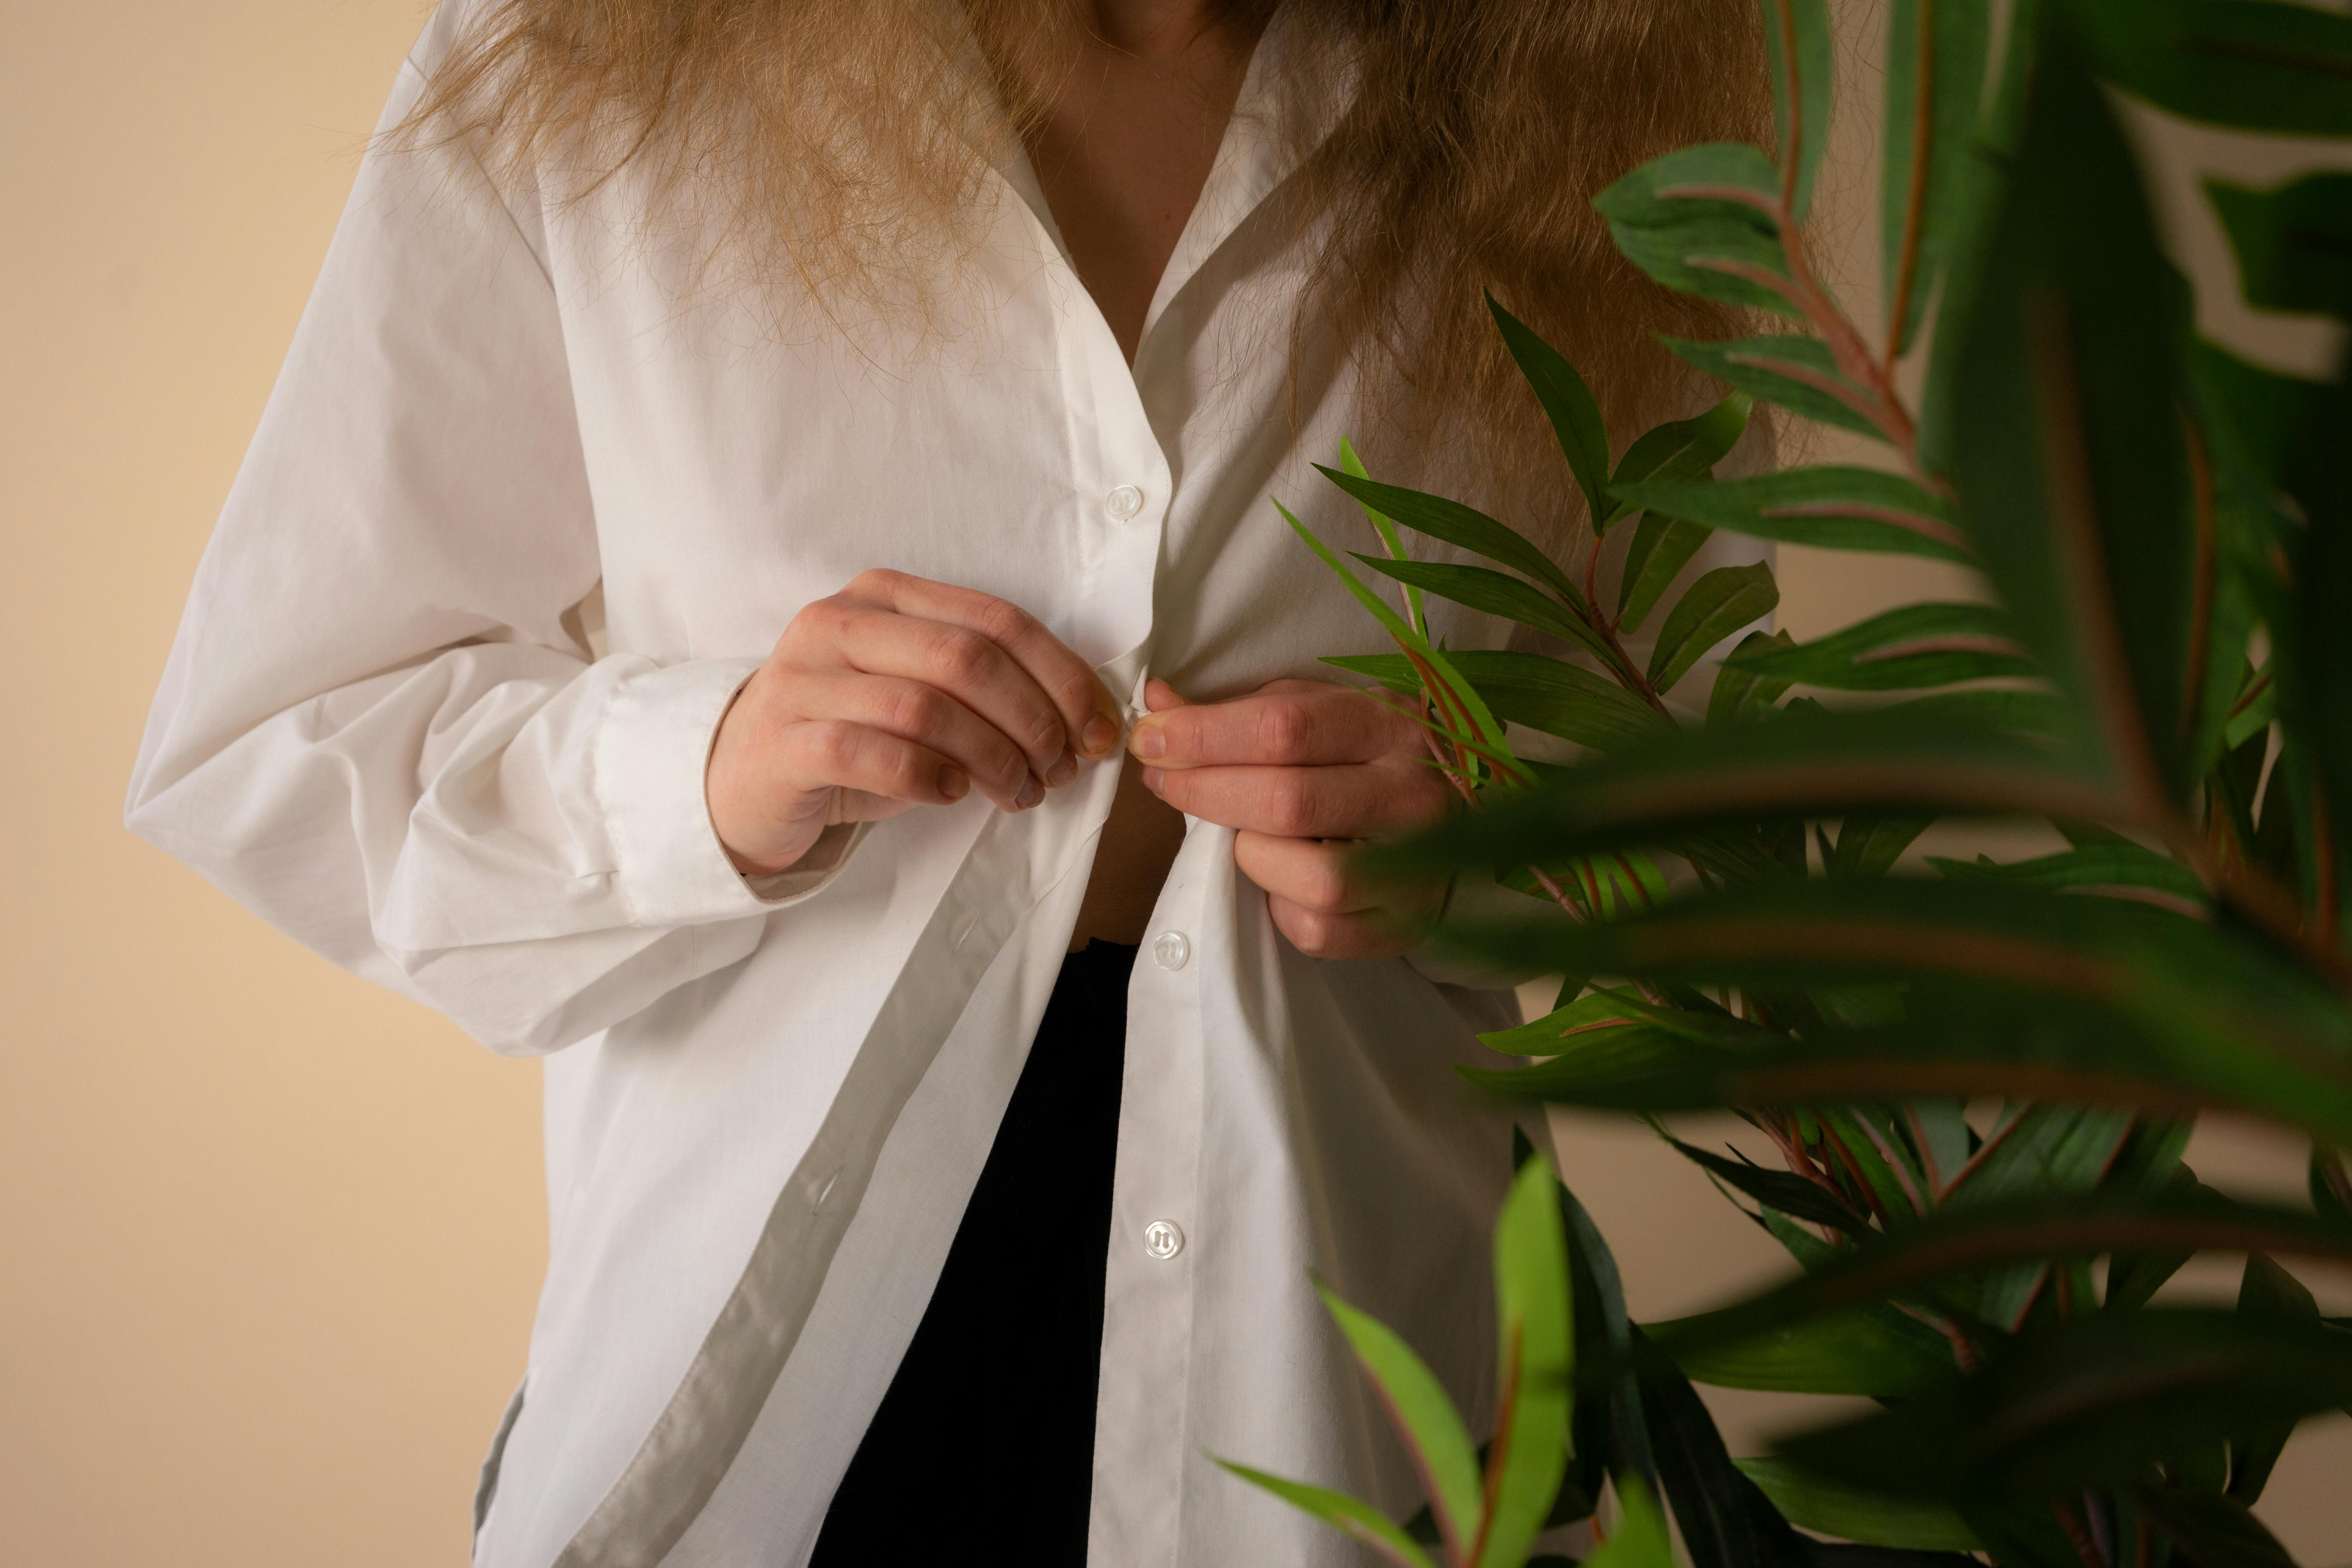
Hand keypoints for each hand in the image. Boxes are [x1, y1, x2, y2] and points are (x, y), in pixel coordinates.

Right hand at [708, 570, 1122, 875]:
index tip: (1101, 730)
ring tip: (1018, 792)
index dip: (1063, 675)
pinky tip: (952, 796)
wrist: (739, 780)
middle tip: (1062, 769)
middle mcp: (839, 622)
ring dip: (993, 759)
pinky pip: (875, 754)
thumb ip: (988, 689)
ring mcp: (804, 678)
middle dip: (1035, 719)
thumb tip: (1089, 718)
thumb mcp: (921, 695)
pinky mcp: (786, 740)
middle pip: (968, 659)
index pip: (997, 619)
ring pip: (926, 708)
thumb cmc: (851, 736)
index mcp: (885, 595)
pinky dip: (929, 779)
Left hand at [1127, 678, 1452, 958]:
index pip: (1286, 727)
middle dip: (1204, 792)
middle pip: (1288, 801)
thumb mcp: (1316, 712)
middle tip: (1163, 780)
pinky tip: (1279, 878)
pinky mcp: (1403, 925)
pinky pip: (1318, 930)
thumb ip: (1240, 711)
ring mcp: (1416, 867)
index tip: (1150, 737)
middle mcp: (1412, 795)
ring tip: (1241, 835)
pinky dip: (1279, 906)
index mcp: (1390, 727)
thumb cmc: (1364, 757)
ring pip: (1312, 877)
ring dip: (1251, 856)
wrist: (1461, 817)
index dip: (1205, 735)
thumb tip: (1157, 704)